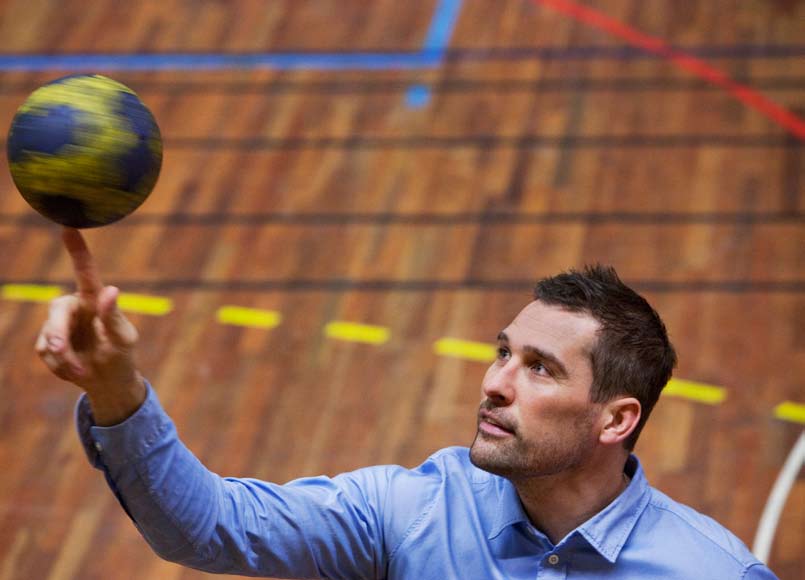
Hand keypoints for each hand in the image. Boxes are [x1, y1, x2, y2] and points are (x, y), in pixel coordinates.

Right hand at [36, 228, 145, 424]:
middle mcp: (74, 307)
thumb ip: (114, 316)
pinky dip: (60, 365)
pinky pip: (46, 351)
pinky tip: (75, 370)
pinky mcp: (47, 342)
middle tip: (62, 351)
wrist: (107, 380)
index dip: (77, 250)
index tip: (69, 226)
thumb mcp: (124, 338)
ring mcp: (58, 324)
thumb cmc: (121, 354)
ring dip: (65, 357)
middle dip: (58, 332)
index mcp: (94, 300)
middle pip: (57, 309)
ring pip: (49, 335)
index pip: (85, 271)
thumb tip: (110, 290)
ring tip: (83, 370)